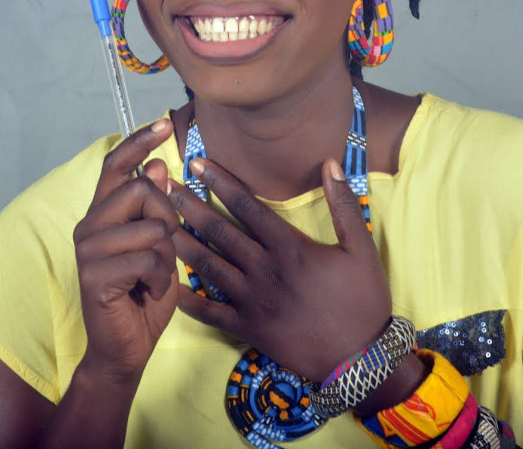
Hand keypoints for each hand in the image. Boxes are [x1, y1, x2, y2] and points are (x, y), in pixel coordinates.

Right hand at [72, 120, 180, 382]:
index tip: (163, 122)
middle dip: (168, 218)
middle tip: (161, 251)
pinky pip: (149, 258)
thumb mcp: (159, 244)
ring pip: (153, 226)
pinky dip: (161, 278)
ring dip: (166, 257)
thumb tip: (158, 165)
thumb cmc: (145, 292)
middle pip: (143, 190)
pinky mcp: (95, 274)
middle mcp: (90, 224)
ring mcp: (89, 249)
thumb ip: (155, 208)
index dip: (139, 141)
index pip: (115, 165)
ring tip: (152, 277)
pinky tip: (147, 292)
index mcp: (104, 213)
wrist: (126, 347)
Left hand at [168, 158, 391, 381]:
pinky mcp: (248, 329)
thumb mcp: (361, 248)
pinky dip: (189, 299)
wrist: (360, 360)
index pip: (247, 207)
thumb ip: (344, 204)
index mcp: (290, 248)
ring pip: (209, 267)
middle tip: (165, 187)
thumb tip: (329, 162)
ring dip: (183, 243)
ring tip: (159, 224)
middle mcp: (264, 270)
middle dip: (191, 206)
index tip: (198, 164)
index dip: (220, 182)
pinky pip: (211, 313)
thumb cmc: (364, 300)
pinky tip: (170, 285)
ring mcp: (252, 301)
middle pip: (220, 232)